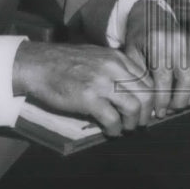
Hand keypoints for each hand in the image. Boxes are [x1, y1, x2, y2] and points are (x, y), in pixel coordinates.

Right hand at [12, 42, 152, 135]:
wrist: (38, 65)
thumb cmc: (65, 63)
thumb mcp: (97, 57)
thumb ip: (115, 69)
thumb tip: (131, 89)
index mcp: (117, 58)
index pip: (147, 79)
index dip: (151, 98)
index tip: (147, 110)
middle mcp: (114, 68)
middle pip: (146, 94)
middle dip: (146, 113)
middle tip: (140, 123)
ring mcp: (102, 82)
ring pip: (134, 107)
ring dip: (132, 123)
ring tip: (125, 128)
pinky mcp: (88, 98)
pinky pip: (112, 119)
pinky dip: (115, 129)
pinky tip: (110, 131)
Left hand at [123, 0, 189, 117]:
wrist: (151, 16)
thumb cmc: (139, 37)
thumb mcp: (131, 53)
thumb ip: (139, 76)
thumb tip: (148, 103)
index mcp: (159, 42)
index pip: (164, 79)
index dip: (163, 100)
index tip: (159, 112)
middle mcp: (179, 42)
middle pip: (187, 80)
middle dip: (180, 101)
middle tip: (170, 111)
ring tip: (181, 105)